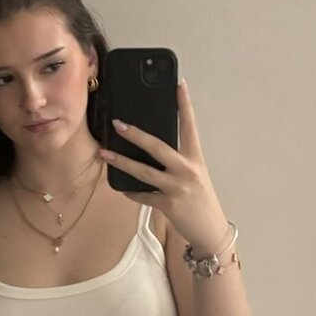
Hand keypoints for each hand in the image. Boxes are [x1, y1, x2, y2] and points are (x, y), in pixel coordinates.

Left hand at [98, 79, 228, 251]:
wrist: (210, 230)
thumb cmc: (200, 200)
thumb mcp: (194, 175)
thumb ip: (177, 162)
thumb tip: (149, 149)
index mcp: (195, 159)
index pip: (190, 126)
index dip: (185, 105)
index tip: (179, 85)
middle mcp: (187, 170)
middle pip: (158, 147)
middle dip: (135, 134)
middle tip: (118, 123)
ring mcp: (177, 188)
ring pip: (144, 172)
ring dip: (121, 162)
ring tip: (105, 154)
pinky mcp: (168, 205)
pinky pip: (142, 195)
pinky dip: (130, 191)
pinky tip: (120, 186)